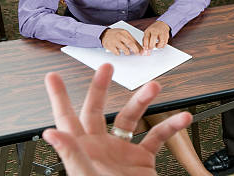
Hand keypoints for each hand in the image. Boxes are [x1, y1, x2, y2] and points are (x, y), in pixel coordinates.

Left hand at [42, 63, 192, 175]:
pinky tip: (181, 118)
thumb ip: (71, 154)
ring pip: (131, 118)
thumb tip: (52, 133)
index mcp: (82, 149)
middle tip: (106, 67)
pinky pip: (157, 136)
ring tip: (154, 87)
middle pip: (97, 110)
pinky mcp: (142, 159)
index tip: (53, 77)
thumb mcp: (86, 174)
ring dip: (142, 101)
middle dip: (100, 87)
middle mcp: (100, 147)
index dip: (59, 97)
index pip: (66, 118)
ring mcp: (121, 152)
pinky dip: (171, 126)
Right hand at [101, 28, 141, 55]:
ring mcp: (115, 41)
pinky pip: (117, 52)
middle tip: (137, 53)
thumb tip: (138, 46)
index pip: (134, 40)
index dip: (138, 46)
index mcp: (124, 32)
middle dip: (135, 50)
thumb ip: (130, 39)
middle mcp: (120, 36)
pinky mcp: (110, 46)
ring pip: (124, 49)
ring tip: (127, 53)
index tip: (141, 50)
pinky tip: (119, 52)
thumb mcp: (123, 34)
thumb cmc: (115, 34)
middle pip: (130, 44)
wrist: (104, 34)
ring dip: (127, 52)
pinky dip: (119, 53)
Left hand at [142, 21, 170, 50]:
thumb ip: (145, 39)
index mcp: (149, 30)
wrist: (162, 24)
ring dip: (158, 46)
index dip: (145, 44)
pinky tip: (160, 44)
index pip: (146, 37)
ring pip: (161, 42)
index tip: (146, 48)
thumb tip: (144, 47)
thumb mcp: (147, 32)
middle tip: (151, 48)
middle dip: (151, 45)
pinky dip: (162, 45)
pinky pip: (165, 43)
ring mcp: (162, 33)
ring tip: (156, 45)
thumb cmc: (153, 29)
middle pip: (153, 39)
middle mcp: (156, 31)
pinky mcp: (167, 35)